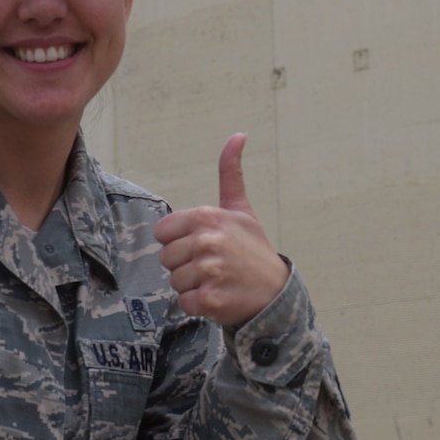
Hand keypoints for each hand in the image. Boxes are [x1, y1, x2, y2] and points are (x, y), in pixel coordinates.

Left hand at [155, 134, 289, 326]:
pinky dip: (198, 304)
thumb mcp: (241, 209)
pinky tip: (219, 296)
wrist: (276, 292)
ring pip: (175, 282)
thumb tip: (238, 134)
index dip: (179, 242)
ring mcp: (209, 271)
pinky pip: (184, 303)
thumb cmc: (253, 249)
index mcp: (207, 217)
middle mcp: (206, 241)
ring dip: (193, 286)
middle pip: (166, 259)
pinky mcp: (210, 299)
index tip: (202, 245)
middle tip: (213, 266)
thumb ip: (231, 173)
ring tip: (217, 280)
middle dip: (185, 266)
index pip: (162, 233)